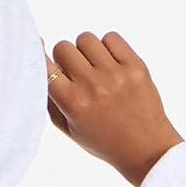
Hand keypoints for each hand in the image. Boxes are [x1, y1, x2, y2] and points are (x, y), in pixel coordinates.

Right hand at [45, 32, 182, 186]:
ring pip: (86, 39)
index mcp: (73, 103)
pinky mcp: (135, 66)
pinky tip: (111, 64)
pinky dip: (108, 47)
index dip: (43, 61)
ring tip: (95, 68)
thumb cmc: (104, 140)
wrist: (145, 148)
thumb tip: (41, 63)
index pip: (46, 67)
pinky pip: (111, 38)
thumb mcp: (69, 129)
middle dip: (65, 58)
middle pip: (63, 47)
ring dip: (86, 51)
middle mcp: (92, 85)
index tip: (48, 62)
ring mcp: (115, 74)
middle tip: (75, 72)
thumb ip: (51, 100)